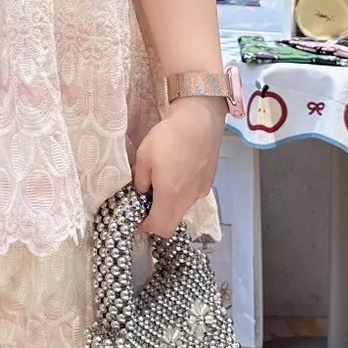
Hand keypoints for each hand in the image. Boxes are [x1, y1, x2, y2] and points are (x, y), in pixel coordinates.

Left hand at [134, 96, 224, 236]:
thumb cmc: (168, 136)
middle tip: (147, 202)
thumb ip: (141, 181)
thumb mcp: (144, 156)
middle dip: (158, 218)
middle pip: (172, 222)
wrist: (200, 119)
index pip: (160, 227)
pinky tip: (178, 173)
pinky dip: (182, 193)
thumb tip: (142, 192)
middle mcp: (188, 198)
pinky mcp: (209, 181)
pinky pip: (192, 196)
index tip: (138, 217)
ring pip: (182, 209)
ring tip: (163, 182)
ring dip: (170, 205)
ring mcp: (201, 191)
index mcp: (170, 195)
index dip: (147, 227)